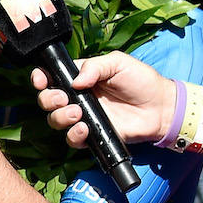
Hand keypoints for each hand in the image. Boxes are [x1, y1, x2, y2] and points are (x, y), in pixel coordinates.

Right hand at [32, 51, 173, 147]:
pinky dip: (74, 136)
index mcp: (80, 77)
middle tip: (63, 99)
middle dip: (48, 99)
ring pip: (56, 120)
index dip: (41, 78)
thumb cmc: (141, 80)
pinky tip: (84, 129)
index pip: (52, 77)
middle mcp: (78, 97)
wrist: (161, 107)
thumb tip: (75, 81)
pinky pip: (73, 139)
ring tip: (78, 114)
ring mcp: (84, 117)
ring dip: (60, 117)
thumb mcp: (118, 63)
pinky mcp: (93, 135)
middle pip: (48, 100)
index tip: (41, 80)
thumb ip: (95, 67)